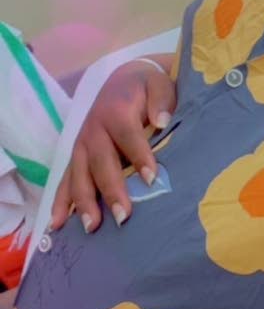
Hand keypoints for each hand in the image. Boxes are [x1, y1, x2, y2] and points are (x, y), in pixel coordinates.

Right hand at [50, 58, 176, 233]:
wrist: (122, 81)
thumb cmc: (146, 89)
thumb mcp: (158, 84)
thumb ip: (161, 99)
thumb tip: (162, 120)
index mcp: (115, 111)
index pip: (127, 135)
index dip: (139, 155)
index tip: (151, 179)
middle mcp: (93, 130)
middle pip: (101, 161)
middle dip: (110, 189)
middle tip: (123, 216)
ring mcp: (81, 145)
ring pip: (79, 175)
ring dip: (84, 202)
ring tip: (92, 227)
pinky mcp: (75, 157)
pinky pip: (65, 181)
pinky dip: (61, 202)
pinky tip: (58, 225)